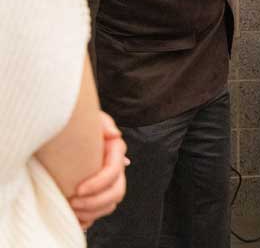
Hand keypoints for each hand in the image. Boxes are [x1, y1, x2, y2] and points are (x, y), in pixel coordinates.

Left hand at [69, 112, 127, 229]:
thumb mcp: (91, 118)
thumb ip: (103, 123)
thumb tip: (114, 135)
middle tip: (72, 203)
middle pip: (117, 192)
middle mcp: (116, 168)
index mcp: (115, 151)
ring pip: (111, 204)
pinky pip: (102, 210)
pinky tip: (75, 215)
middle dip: (96, 201)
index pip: (114, 172)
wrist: (67, 133)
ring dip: (93, 211)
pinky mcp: (99, 192)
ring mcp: (109, 181)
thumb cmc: (77, 122)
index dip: (98, 183)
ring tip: (72, 210)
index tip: (77, 190)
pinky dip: (90, 216)